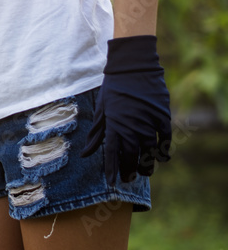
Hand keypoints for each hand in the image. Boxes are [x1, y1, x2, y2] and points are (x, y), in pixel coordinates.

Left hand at [82, 35, 171, 184]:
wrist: (133, 68)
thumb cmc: (114, 89)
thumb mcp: (101, 110)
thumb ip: (96, 134)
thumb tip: (85, 153)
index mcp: (113, 124)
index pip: (112, 153)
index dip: (112, 169)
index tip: (111, 182)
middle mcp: (131, 126)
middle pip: (131, 156)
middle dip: (129, 170)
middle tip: (129, 179)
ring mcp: (148, 122)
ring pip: (149, 151)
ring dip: (147, 164)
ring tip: (144, 173)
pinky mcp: (162, 117)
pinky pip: (165, 139)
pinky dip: (164, 151)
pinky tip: (161, 159)